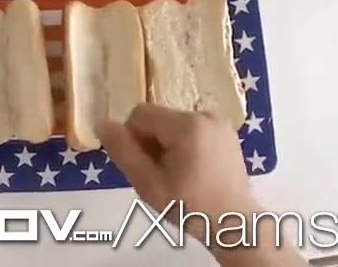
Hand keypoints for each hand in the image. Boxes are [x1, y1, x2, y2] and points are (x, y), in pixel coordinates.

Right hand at [101, 104, 258, 234]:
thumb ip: (123, 151)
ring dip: (167, 144)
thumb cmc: (190, 206)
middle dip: (151, 142)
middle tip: (160, 175)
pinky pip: (192, 128)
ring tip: (178, 174)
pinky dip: (184, 144)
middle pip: (158, 118)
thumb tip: (101, 123)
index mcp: (187, 125)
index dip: (133, 138)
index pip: (140, 113)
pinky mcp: (226, 131)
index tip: (143, 166)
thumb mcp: (149, 184)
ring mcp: (219, 122)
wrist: (235, 222)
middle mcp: (205, 114)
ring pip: (174, 123)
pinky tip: (192, 169)